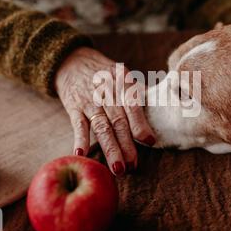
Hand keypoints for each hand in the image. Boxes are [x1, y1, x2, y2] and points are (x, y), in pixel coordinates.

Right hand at [54, 47, 155, 175]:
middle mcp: (107, 91)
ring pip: (101, 126)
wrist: (72, 61)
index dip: (140, 123)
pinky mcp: (74, 106)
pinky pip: (78, 124)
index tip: (149, 141)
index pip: (132, 105)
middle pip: (118, 120)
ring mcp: (90, 99)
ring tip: (118, 168)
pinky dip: (80, 139)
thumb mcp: (123, 75)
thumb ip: (137, 94)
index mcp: (123, 82)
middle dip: (126, 144)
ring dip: (110, 148)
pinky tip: (82, 154)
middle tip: (133, 165)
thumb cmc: (105, 74)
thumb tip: (157, 112)